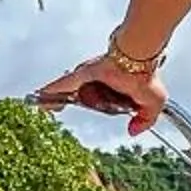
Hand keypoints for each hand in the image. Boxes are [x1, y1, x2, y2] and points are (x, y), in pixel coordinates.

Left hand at [36, 51, 166, 135]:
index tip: (86, 106)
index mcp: (116, 88)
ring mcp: (88, 77)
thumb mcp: (153, 104)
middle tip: (52, 108)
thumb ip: (145, 120)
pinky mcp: (81, 74)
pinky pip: (62, 84)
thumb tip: (132, 131)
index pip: (99, 97)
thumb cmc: (147, 76)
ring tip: (40, 105)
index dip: (91, 102)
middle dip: (65, 100)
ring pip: (66, 89)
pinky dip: (49, 90)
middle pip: (79, 93)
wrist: (139, 58)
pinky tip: (37, 97)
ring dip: (52, 98)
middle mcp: (100, 82)